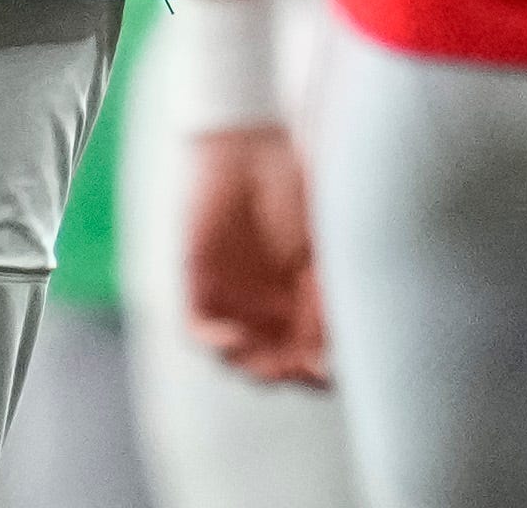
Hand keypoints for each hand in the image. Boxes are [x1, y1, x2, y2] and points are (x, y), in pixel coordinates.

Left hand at [185, 123, 328, 386]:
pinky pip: (197, 328)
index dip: (321, 377)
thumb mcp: (324, 253)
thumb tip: (327, 363)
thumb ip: (325, 305)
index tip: (329, 374)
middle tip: (300, 370)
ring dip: (255, 367)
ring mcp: (234, 297)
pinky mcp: (198, 280)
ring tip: (271, 360)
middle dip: (288, 375)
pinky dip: (214, 343)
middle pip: (277, 367)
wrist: (253, 149)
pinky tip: (233, 338)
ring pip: (240, 358)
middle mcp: (271, 308)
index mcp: (308, 305)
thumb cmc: (300, 193)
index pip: (313, 361)